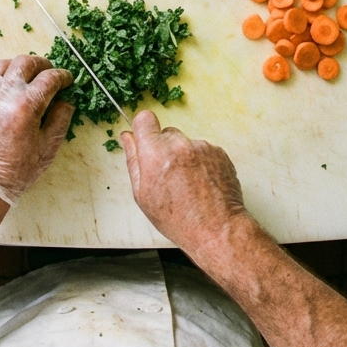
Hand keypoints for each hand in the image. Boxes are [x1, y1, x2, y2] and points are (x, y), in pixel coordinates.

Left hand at [0, 56, 74, 203]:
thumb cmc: (17, 169)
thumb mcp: (48, 146)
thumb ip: (61, 118)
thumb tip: (67, 100)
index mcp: (26, 106)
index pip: (50, 78)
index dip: (63, 76)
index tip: (68, 80)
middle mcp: (5, 95)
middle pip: (26, 62)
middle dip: (43, 65)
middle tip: (50, 75)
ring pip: (5, 64)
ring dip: (21, 67)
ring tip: (30, 78)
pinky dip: (3, 75)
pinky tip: (11, 86)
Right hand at [120, 110, 248, 256]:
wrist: (216, 228)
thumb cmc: (177, 219)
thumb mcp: (142, 194)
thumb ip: (133, 160)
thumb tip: (127, 137)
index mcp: (155, 153)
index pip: (145, 118)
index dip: (143, 130)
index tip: (146, 142)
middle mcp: (179, 144)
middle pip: (166, 134)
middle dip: (164, 149)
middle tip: (168, 176)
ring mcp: (202, 147)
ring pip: (186, 144)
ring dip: (184, 157)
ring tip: (188, 185)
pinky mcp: (219, 152)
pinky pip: (204, 151)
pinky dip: (202, 163)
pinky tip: (202, 184)